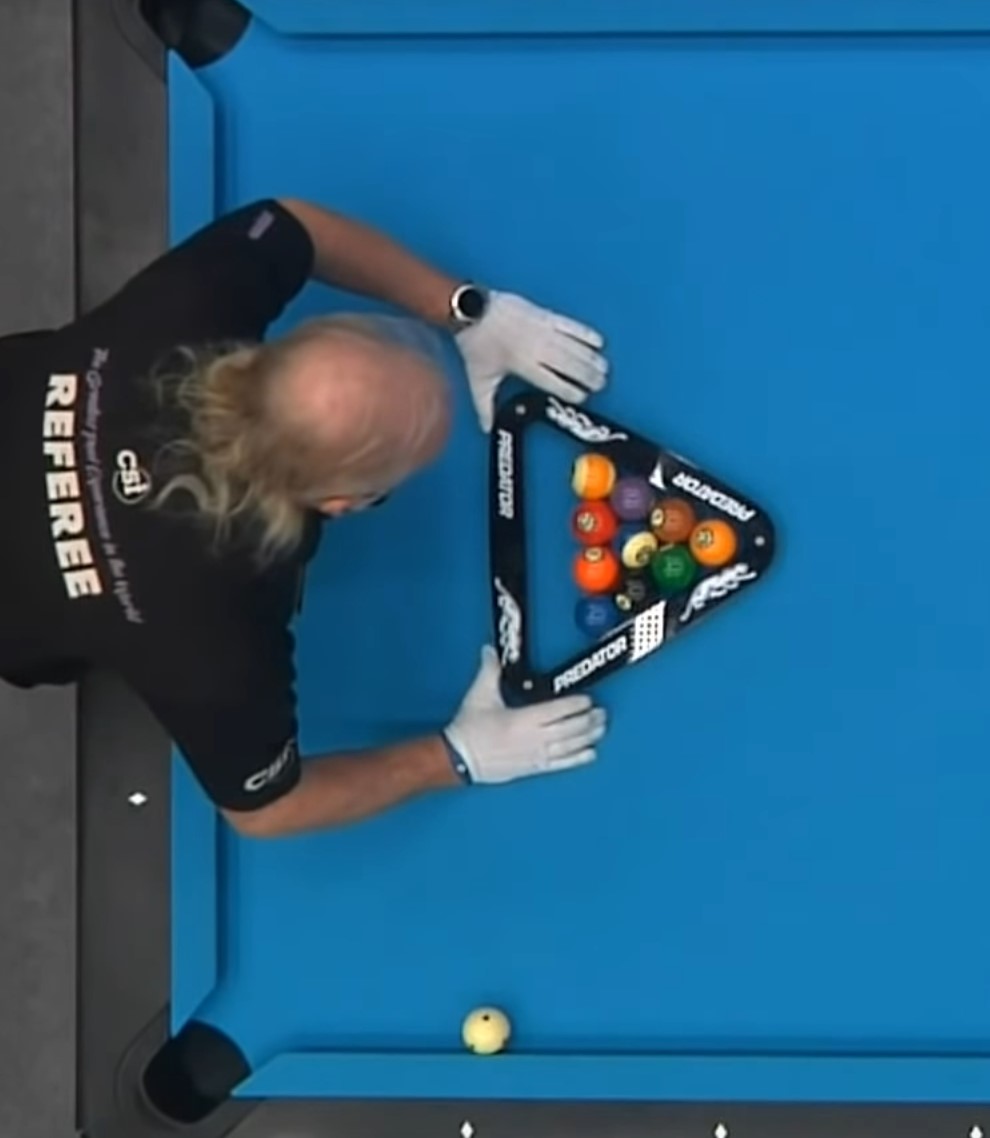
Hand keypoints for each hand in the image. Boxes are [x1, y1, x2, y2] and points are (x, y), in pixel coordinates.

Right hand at [443, 646, 606, 784]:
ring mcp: (535, 755)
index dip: (576, 704)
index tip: (587, 699)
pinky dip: (578, 759)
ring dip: (588, 737)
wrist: (459, 758)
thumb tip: (491, 652)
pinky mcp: (533, 767)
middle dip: (588, 720)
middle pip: (570, 728)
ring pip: (569, 746)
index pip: (558, 710)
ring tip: (600, 729)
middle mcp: (533, 738)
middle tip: (601, 713)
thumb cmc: (469, 730)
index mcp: (523, 719)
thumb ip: (489, 671)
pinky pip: (561, 764)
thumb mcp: (479, 695)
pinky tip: (590, 754)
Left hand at [455, 291, 607, 431]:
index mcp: (522, 364)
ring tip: (603, 368)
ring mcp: (542, 329)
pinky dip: (585, 333)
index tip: (581, 397)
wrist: (471, 310)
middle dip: (587, 375)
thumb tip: (487, 427)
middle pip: (569, 364)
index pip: (553, 381)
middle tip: (600, 384)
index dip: (570, 390)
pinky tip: (598, 341)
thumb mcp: (479, 378)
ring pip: (574, 346)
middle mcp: (535, 347)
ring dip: (591, 358)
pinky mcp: (544, 315)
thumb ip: (485, 405)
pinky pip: (570, 325)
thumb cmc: (475, 342)